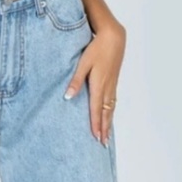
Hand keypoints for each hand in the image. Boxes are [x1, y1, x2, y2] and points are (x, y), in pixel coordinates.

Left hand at [63, 22, 125, 145]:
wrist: (114, 38)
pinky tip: (110, 112)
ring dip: (109, 121)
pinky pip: (113, 100)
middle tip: (103, 143)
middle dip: (104, 128)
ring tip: (107, 133)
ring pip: (111, 107)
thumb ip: (75, 80)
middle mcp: (107, 87)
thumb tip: (67, 97)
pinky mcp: (114, 79)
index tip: (96, 138)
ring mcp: (112, 84)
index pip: (96, 110)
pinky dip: (111, 110)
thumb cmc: (97, 49)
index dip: (96, 125)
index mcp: (98, 85)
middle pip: (106, 112)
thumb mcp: (83, 63)